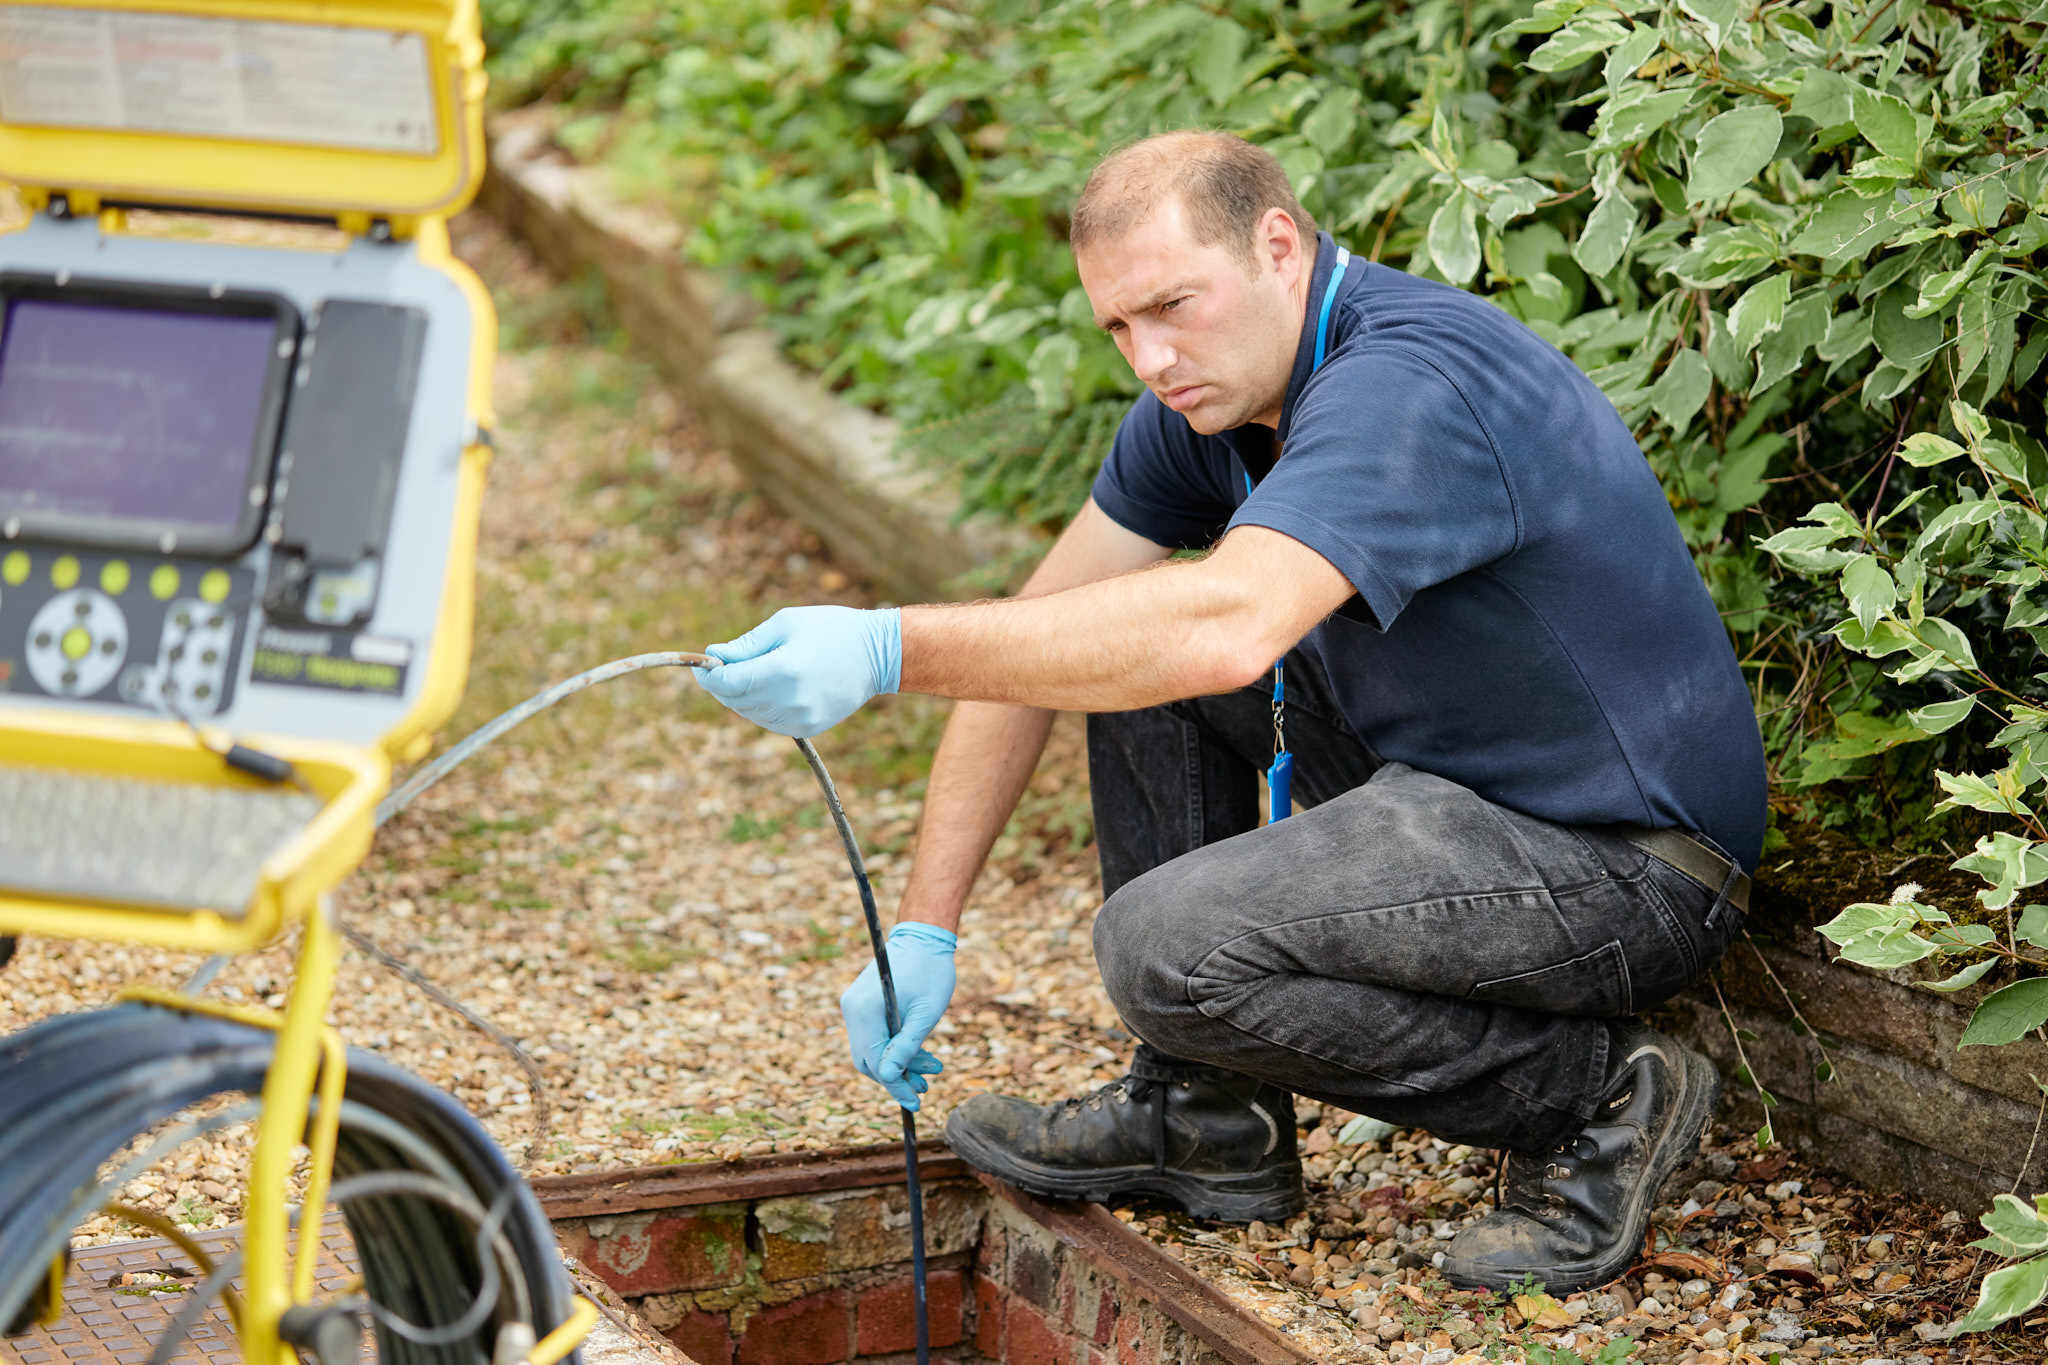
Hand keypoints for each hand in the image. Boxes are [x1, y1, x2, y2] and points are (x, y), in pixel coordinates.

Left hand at [694, 606, 901, 737]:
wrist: (878, 654)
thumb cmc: (831, 629)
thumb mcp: (786, 623)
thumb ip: (747, 644)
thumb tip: (714, 656)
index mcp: (784, 670)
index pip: (729, 683)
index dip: (710, 676)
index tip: (704, 665)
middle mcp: (791, 700)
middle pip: (736, 700)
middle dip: (723, 683)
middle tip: (725, 664)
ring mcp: (801, 717)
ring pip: (750, 713)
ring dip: (742, 695)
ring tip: (755, 671)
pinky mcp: (809, 727)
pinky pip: (769, 720)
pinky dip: (761, 705)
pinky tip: (772, 686)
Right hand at [840, 922, 955, 1110]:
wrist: (923, 935)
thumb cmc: (930, 971)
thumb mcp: (925, 1014)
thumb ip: (907, 1047)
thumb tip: (890, 1078)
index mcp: (864, 1010)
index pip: (874, 1060)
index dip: (894, 1085)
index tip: (915, 1101)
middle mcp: (851, 1009)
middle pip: (868, 1058)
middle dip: (897, 1076)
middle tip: (925, 1086)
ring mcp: (854, 1005)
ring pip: (872, 1048)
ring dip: (900, 1062)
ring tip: (932, 1068)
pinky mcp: (862, 1003)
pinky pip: (874, 1034)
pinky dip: (895, 1046)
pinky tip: (921, 1053)